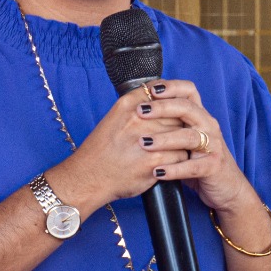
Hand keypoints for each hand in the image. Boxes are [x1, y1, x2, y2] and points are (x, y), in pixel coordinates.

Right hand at [54, 90, 186, 210]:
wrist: (89, 177)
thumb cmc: (103, 149)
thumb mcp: (115, 117)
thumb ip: (138, 106)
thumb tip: (163, 98)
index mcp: (128, 104)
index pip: (163, 92)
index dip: (171, 103)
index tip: (172, 111)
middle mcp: (138, 118)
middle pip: (176, 113)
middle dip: (178, 124)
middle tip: (174, 134)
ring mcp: (147, 139)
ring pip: (182, 134)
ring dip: (181, 142)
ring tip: (171, 148)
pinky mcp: (154, 160)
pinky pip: (181, 155)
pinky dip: (178, 160)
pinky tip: (168, 162)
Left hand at [132, 80, 251, 211]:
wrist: (226, 186)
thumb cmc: (198, 160)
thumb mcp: (185, 138)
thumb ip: (169, 124)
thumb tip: (138, 109)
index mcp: (200, 116)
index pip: (189, 92)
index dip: (171, 87)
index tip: (150, 89)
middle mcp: (208, 126)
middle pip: (187, 108)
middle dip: (162, 108)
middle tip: (140, 111)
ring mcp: (213, 146)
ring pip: (189, 137)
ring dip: (164, 139)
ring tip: (144, 143)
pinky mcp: (213, 167)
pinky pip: (193, 166)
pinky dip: (174, 169)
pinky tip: (157, 172)